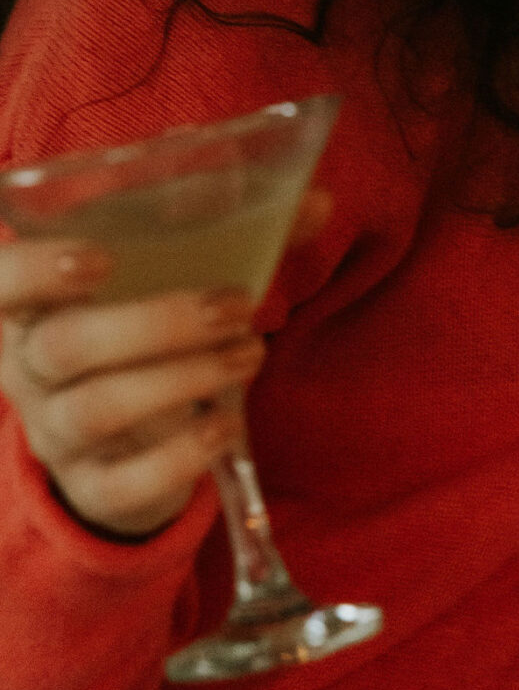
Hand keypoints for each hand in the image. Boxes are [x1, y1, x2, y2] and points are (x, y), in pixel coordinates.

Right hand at [0, 188, 329, 539]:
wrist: (126, 441)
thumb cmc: (142, 331)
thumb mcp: (169, 277)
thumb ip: (233, 232)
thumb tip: (316, 201)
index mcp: (33, 304)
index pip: (2, 285)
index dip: (35, 270)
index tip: (99, 258)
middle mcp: (30, 370)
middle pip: (63, 346)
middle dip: (155, 322)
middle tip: (235, 303)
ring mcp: (57, 434)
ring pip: (97, 409)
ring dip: (184, 378)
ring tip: (250, 351)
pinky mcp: (95, 488)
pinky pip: (121, 484)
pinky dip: (179, 455)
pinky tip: (226, 426)